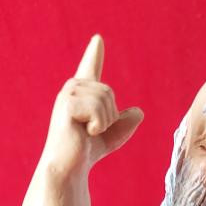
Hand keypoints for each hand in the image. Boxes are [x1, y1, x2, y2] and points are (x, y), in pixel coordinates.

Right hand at [42, 35, 143, 174]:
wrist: (69, 166)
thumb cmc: (87, 151)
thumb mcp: (114, 136)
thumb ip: (126, 122)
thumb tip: (138, 112)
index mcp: (83, 93)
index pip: (91, 68)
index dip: (94, 54)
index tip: (98, 39)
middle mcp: (74, 88)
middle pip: (109, 92)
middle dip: (109, 117)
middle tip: (92, 131)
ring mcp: (68, 94)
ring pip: (104, 100)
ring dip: (103, 122)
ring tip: (87, 132)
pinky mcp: (67, 104)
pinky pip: (98, 109)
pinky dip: (98, 125)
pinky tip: (83, 133)